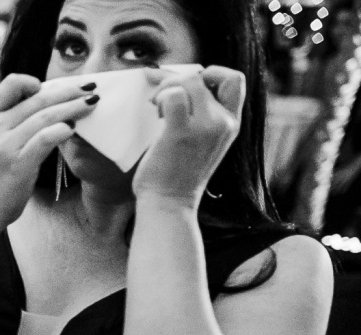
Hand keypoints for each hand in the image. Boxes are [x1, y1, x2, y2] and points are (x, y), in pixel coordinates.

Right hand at [0, 73, 99, 228]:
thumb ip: (11, 124)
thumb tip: (45, 105)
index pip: (11, 84)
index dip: (33, 81)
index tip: (51, 88)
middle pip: (38, 99)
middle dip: (68, 91)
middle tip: (89, 89)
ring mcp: (5, 146)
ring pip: (45, 116)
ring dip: (73, 108)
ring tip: (91, 104)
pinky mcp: (18, 164)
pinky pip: (46, 138)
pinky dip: (63, 130)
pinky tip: (72, 129)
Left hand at [133, 66, 243, 207]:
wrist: (169, 205)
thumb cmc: (176, 175)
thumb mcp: (202, 142)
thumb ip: (202, 116)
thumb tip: (179, 83)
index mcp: (231, 124)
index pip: (235, 79)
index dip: (210, 73)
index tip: (187, 87)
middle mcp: (224, 123)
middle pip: (206, 75)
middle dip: (179, 78)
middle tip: (161, 98)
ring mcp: (205, 126)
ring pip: (189, 80)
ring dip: (166, 87)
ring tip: (156, 108)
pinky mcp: (181, 132)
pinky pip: (172, 94)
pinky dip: (160, 97)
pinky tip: (155, 113)